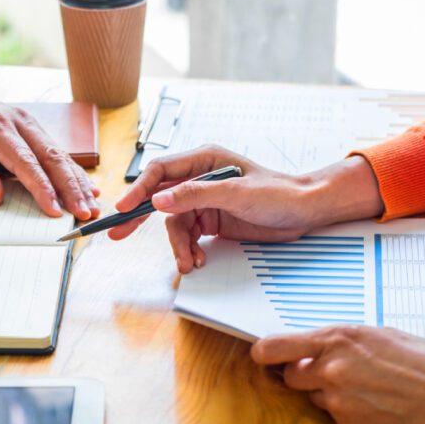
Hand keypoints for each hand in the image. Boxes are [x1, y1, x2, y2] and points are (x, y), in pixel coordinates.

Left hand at [0, 78, 99, 219]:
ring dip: (78, 182)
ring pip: (60, 154)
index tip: (55, 210)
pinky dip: (73, 172)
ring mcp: (30, 123)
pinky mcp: (34, 129)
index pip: (25, 162)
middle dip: (71, 188)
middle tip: (84, 213)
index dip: (43, 188)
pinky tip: (88, 188)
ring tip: (92, 206)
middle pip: (52, 157)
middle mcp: (19, 121)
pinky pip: (58, 152)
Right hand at [109, 146, 383, 272]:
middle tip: (118, 234)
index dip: (139, 190)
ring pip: (174, 224)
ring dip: (178, 246)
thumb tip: (160, 201)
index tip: (124, 209)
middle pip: (159, 198)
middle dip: (140, 218)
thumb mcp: (236, 193)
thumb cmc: (279, 193)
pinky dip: (189, 250)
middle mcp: (200, 179)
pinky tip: (197, 260)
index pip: (160, 172)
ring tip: (189, 262)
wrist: (306, 212)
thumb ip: (195, 195)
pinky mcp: (211, 220)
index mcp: (203, 161)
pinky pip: (188, 236)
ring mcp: (204, 201)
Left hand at [251, 325, 424, 423]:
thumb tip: (314, 345)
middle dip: (304, 376)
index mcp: (337, 340)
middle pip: (289, 376)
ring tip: (371, 391)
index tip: (262, 357)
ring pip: (314, 398)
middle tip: (338, 375)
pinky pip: (336, 420)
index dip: (263, 354)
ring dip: (330, 395)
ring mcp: (338, 402)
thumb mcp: (382, 336)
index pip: (273, 348)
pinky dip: (351, 415)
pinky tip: (381, 409)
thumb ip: (343, 341)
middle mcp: (330, 370)